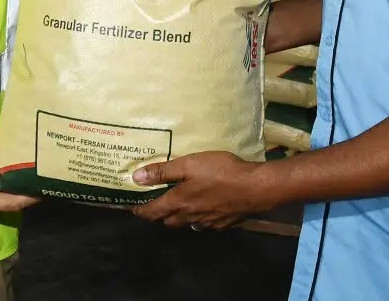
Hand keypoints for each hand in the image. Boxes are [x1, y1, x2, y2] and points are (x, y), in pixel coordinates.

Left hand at [131, 152, 270, 229]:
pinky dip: (198, 218)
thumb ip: (163, 172)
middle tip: (157, 203)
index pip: (152, 212)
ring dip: (179, 217)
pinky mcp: (222, 223)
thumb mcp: (189, 165)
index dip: (141, 210)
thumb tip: (136, 178)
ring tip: (179, 206)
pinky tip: (204, 208)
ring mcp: (207, 222)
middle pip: (168, 221)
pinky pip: (204, 224)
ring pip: (186, 224)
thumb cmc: (220, 172)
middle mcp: (190, 217)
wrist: (254, 188)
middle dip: (160, 215)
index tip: (133, 208)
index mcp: (178, 203)